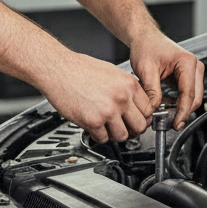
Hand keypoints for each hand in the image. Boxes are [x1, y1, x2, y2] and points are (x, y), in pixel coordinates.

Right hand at [39, 51, 153, 143]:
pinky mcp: (93, 121)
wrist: (58, 68)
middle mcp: (122, 97)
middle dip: (132, 129)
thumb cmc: (80, 69)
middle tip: (123, 128)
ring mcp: (108, 110)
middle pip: (140, 126)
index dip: (142, 117)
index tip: (136, 120)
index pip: (149, 110)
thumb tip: (134, 105)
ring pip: (123, 136)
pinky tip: (93, 126)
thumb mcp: (112, 72)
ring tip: (106, 127)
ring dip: (114, 135)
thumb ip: (125, 89)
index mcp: (129, 84)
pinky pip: (103, 138)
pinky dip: (98, 136)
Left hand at [128, 31, 203, 129]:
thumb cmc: (147, 47)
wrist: (145, 38)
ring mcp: (194, 72)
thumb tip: (154, 109)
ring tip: (166, 116)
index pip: (188, 93)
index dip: (182, 111)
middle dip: (183, 112)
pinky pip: (188, 94)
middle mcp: (194, 66)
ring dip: (181, 108)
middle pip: (195, 98)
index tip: (175, 124)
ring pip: (193, 98)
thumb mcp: (146, 70)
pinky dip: (179, 102)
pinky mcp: (189, 76)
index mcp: (187, 62)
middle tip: (170, 124)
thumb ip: (152, 91)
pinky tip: (167, 106)